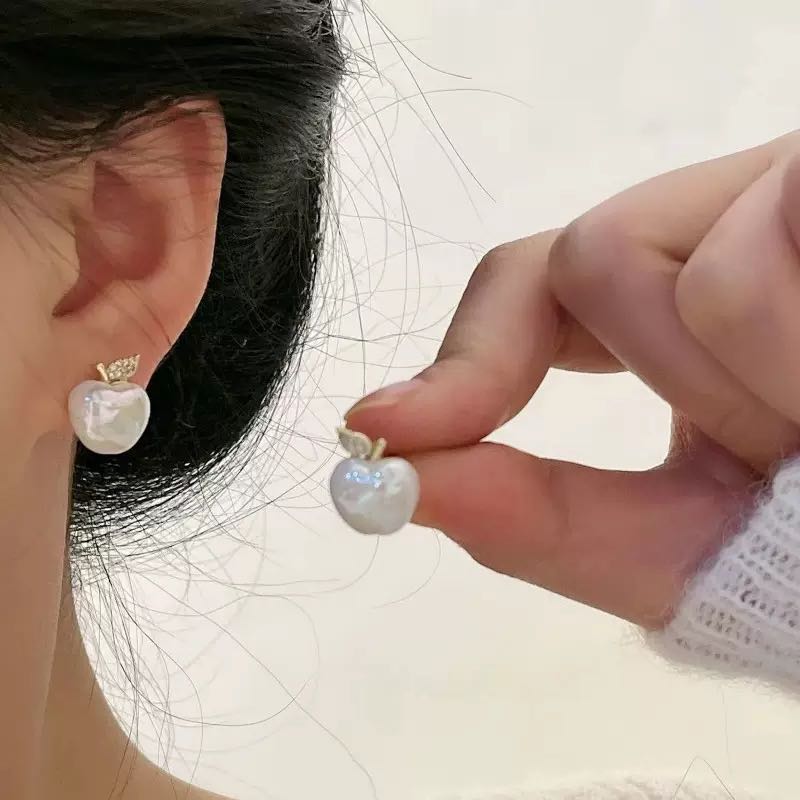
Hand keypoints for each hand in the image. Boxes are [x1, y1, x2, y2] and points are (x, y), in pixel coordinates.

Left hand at [346, 132, 799, 627]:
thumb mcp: (684, 549)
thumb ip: (543, 518)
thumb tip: (397, 471)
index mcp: (677, 309)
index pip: (529, 291)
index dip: (460, 365)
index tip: (385, 429)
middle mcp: (725, 232)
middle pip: (589, 259)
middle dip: (676, 384)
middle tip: (783, 440)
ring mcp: (784, 196)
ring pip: (686, 270)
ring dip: (761, 390)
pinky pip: (764, 247)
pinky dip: (791, 348)